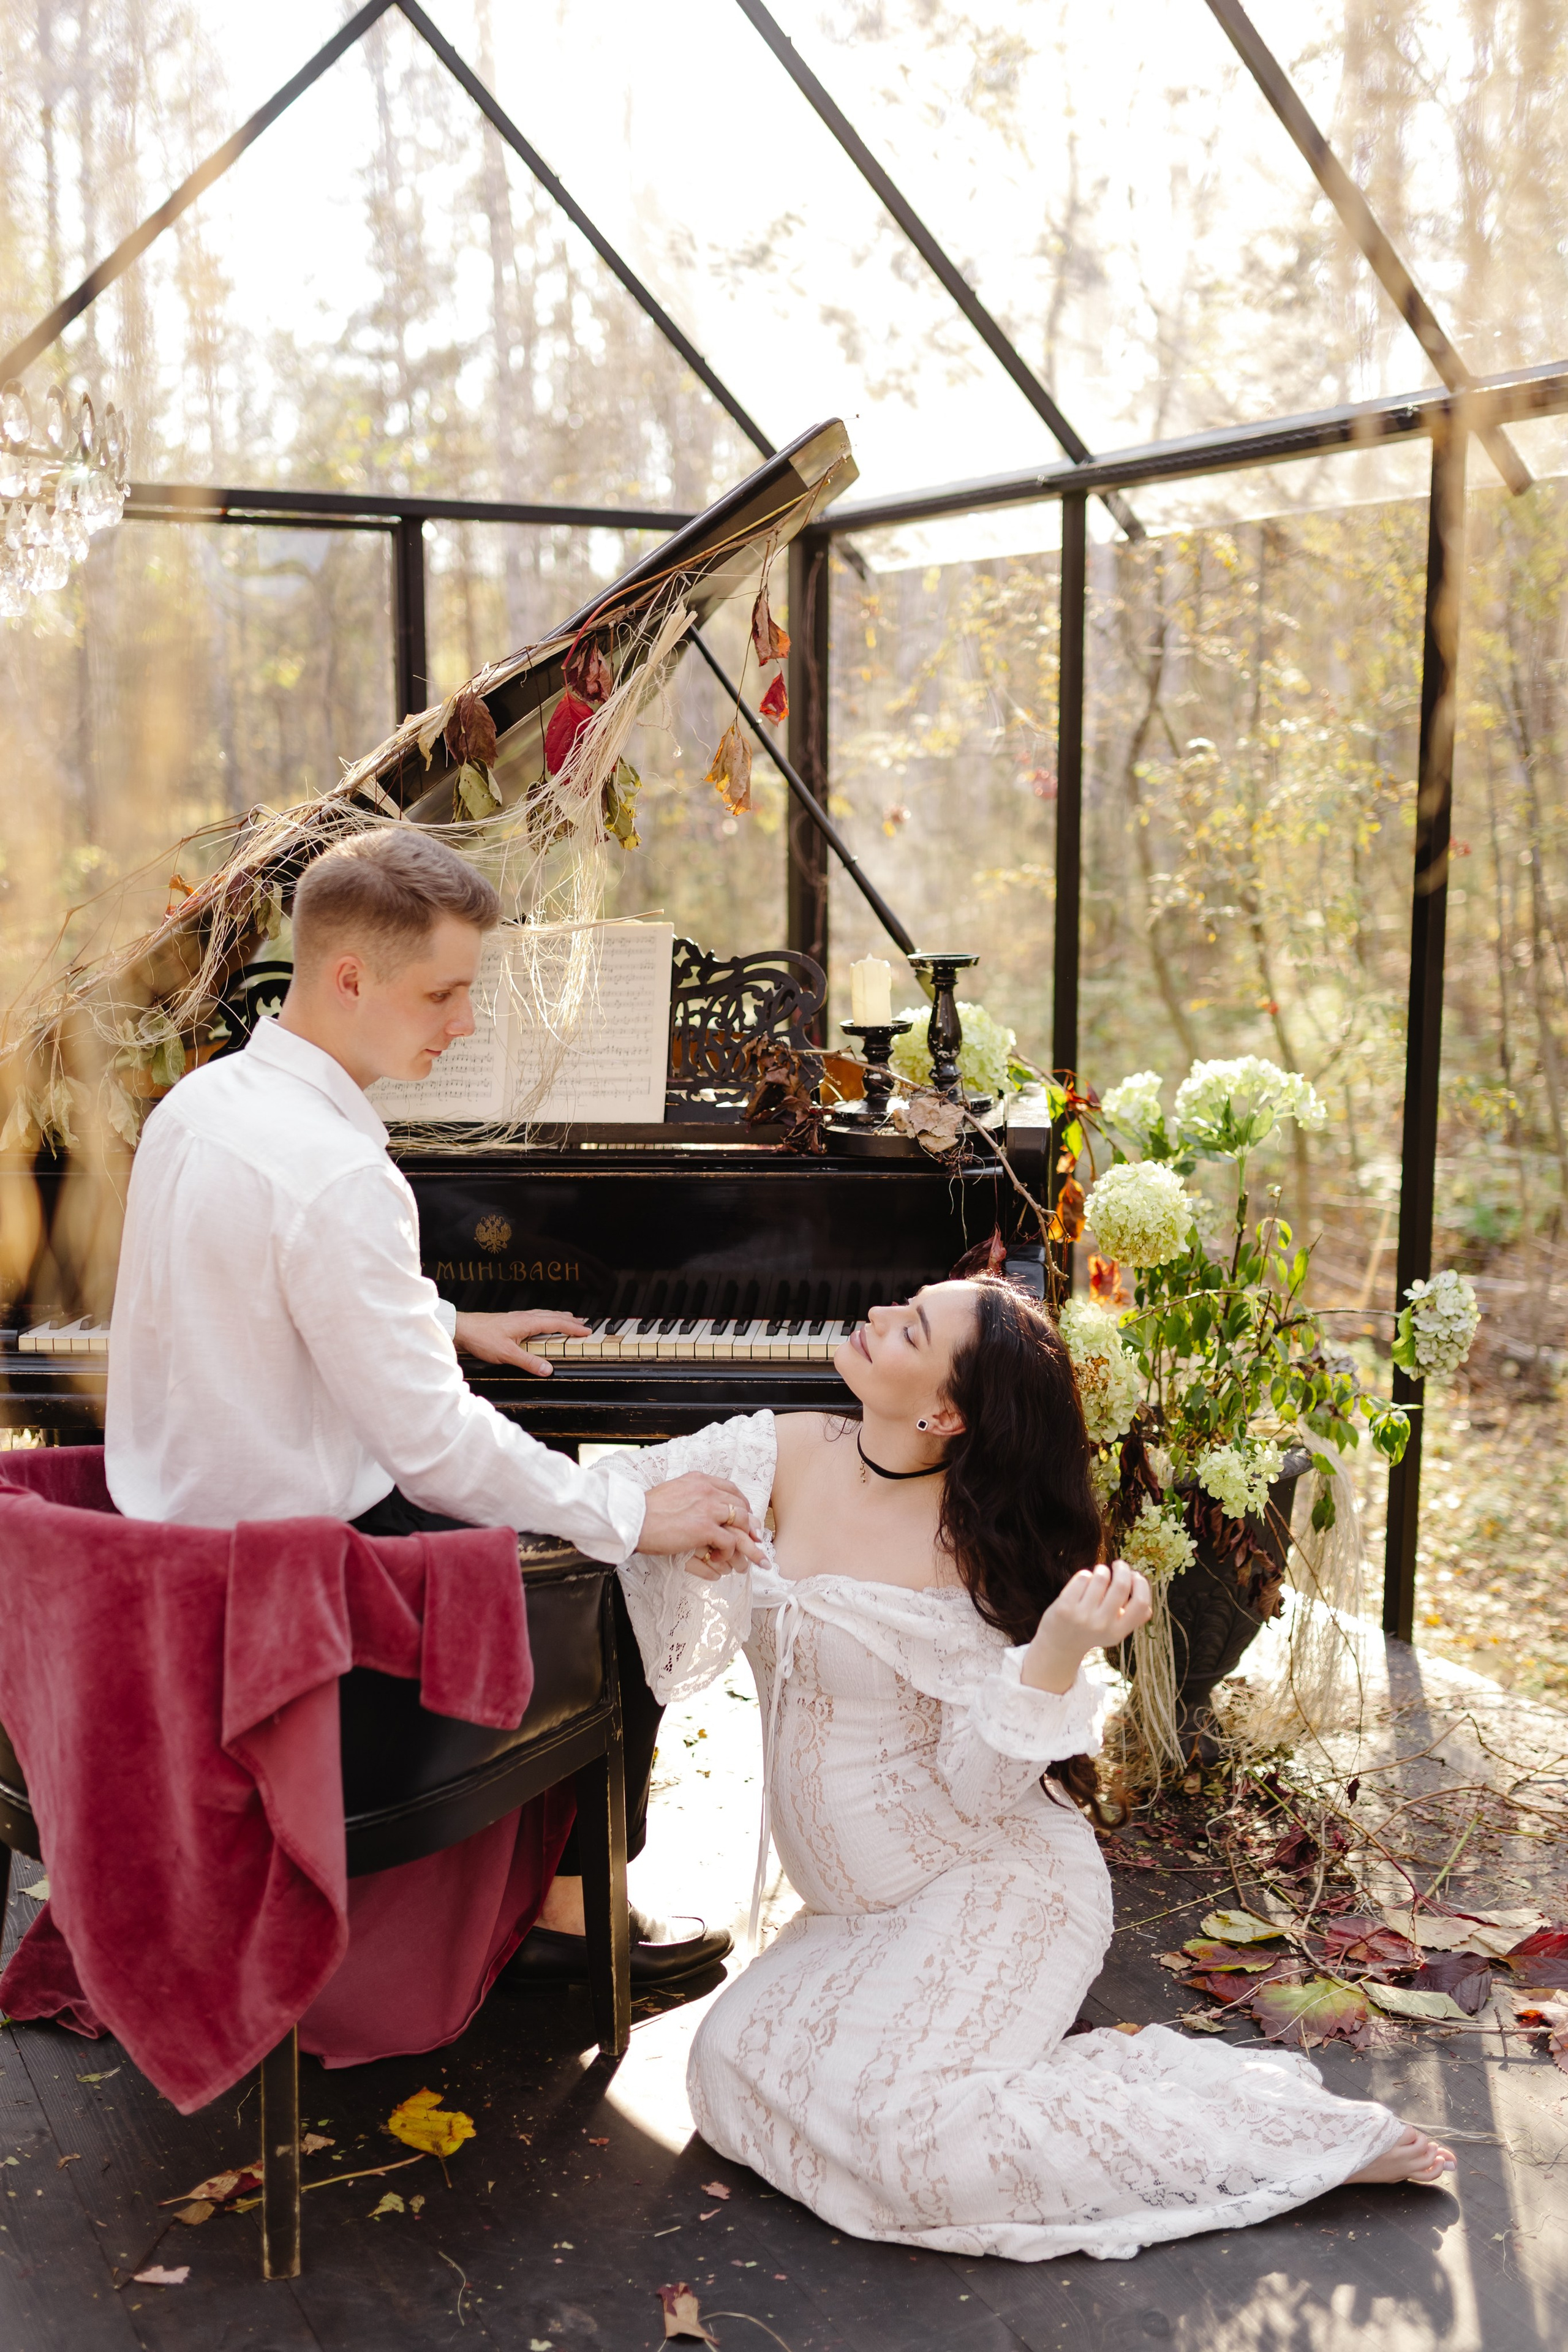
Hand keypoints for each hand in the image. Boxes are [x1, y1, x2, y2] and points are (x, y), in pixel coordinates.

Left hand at [452, 1309, 590, 1376]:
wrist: (462, 1328)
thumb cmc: (481, 1337)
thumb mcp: (507, 1354)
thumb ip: (528, 1361)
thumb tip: (547, 1369)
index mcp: (527, 1323)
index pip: (556, 1323)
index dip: (573, 1328)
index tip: (586, 1331)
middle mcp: (524, 1317)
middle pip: (553, 1316)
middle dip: (570, 1320)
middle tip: (583, 1324)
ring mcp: (517, 1318)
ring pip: (544, 1315)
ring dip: (558, 1317)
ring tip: (568, 1319)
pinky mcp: (510, 1321)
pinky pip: (534, 1317)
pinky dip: (545, 1318)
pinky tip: (541, 1322)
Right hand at [638, 1474, 763, 1576]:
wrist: (633, 1519)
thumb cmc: (646, 1511)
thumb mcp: (672, 1492)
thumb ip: (690, 1496)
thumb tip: (699, 1507)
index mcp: (699, 1480)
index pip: (731, 1489)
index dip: (742, 1505)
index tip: (745, 1518)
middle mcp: (707, 1490)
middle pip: (741, 1505)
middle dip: (750, 1524)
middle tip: (754, 1539)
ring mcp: (708, 1508)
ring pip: (742, 1522)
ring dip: (744, 1540)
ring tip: (743, 1554)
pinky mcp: (704, 1528)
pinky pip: (729, 1541)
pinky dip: (728, 1552)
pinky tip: (719, 1558)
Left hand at [1022, 1560, 1151, 1694]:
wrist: (1059, 1645)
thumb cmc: (1091, 1631)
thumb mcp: (1114, 1632)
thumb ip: (1132, 1620)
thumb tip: (1148, 1607)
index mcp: (1118, 1632)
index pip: (1141, 1604)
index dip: (1142, 1585)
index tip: (1136, 1576)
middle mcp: (1101, 1625)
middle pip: (1121, 1585)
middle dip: (1123, 1568)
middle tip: (1119, 1565)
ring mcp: (1082, 1616)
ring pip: (1101, 1577)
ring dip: (1102, 1570)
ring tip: (1099, 1574)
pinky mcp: (1065, 1607)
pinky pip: (1083, 1577)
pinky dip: (1086, 1574)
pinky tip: (1083, 1582)